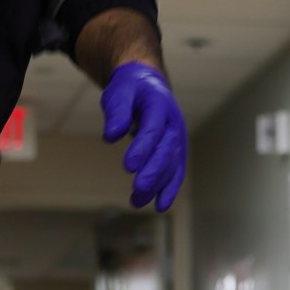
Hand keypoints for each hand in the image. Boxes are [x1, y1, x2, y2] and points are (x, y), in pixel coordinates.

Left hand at [100, 62, 186, 211]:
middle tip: (139, 189)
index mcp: (159, 104)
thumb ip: (117, 111)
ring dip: (157, 185)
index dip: (142, 148)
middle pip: (166, 150)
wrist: (147, 84)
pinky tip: (159, 205)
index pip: (152, 128)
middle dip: (154, 172)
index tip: (128, 167)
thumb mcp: (118, 91)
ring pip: (171, 165)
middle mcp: (174, 123)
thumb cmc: (130, 88)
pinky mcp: (176, 151)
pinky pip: (176, 171)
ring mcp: (178, 138)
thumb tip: (111, 136)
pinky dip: (169, 189)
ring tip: (137, 202)